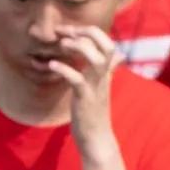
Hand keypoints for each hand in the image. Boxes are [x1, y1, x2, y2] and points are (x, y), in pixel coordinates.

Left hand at [48, 27, 124, 142]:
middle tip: (65, 33)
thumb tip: (117, 58)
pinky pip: (77, 79)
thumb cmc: (94, 112)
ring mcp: (95, 87)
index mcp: (105, 72)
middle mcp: (103, 76)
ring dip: (78, 46)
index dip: (89, 31)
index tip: (69, 31)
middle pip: (106, 45)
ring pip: (97, 59)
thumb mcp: (100, 87)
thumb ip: (105, 70)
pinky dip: (64, 69)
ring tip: (62, 45)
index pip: (107, 42)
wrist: (96, 138)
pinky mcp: (85, 98)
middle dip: (86, 32)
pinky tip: (52, 66)